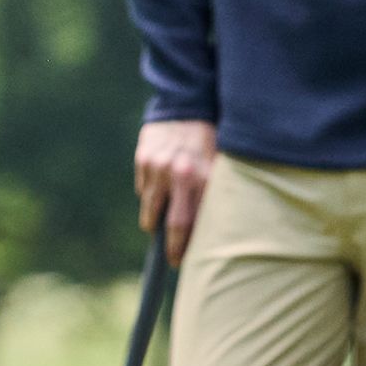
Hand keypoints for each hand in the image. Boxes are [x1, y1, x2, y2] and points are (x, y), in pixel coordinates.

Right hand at [134, 120, 217, 265]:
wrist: (188, 105)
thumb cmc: (212, 141)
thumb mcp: (222, 166)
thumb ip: (215, 194)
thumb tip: (213, 232)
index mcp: (205, 178)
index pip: (194, 224)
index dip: (189, 247)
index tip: (187, 260)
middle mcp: (181, 174)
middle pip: (172, 225)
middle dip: (171, 247)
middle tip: (173, 260)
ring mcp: (158, 168)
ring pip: (151, 210)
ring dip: (155, 221)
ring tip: (162, 222)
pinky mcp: (143, 160)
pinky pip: (144, 189)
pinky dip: (151, 194)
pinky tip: (163, 184)